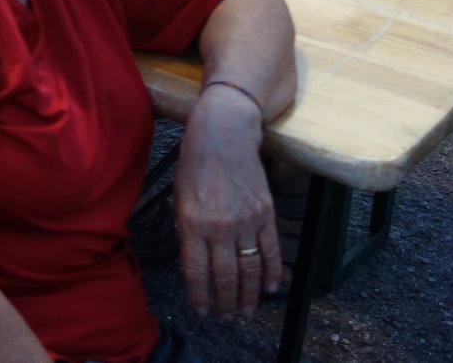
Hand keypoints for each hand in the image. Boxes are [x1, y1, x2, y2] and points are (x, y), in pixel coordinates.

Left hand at [173, 85, 279, 317]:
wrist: (224, 136)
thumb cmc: (195, 164)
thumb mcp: (179, 196)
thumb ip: (186, 229)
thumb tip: (195, 260)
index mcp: (192, 223)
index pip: (196, 272)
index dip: (200, 296)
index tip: (203, 311)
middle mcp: (219, 227)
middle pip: (225, 277)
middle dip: (226, 303)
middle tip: (227, 318)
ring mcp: (246, 222)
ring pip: (249, 270)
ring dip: (248, 295)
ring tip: (245, 311)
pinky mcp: (266, 215)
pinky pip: (271, 251)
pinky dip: (272, 273)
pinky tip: (271, 288)